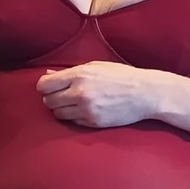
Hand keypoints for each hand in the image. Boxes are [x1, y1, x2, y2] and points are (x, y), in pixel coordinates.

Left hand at [36, 61, 158, 128]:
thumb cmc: (122, 76)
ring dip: (62, 109)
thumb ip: (70, 71)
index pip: (44, 85)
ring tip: (74, 103)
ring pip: (58, 114)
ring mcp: (86, 109)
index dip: (45, 86)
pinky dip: (75, 117)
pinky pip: (73, 122)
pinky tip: (86, 110)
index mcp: (79, 75)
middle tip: (63, 95)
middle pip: (48, 101)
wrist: (145, 93)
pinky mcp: (93, 122)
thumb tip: (48, 75)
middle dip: (52, 98)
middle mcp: (80, 93)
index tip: (50, 87)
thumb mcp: (96, 66)